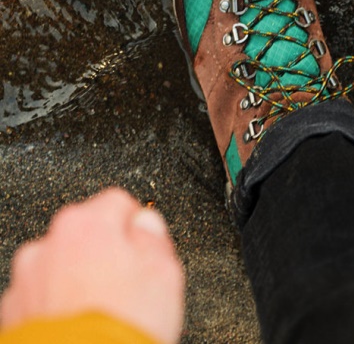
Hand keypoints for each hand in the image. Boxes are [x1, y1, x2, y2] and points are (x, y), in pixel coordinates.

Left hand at [0, 188, 184, 343]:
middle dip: (105, 254)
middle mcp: (49, 244)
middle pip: (86, 235)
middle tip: (127, 284)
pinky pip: (43, 297)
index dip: (136, 228)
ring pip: (61, 267)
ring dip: (78, 280)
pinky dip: (58, 305)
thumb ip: (154, 234)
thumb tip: (146, 225)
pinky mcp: (13, 314)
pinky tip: (80, 323)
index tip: (145, 248)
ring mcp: (26, 280)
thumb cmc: (122, 325)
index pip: (118, 203)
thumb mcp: (165, 271)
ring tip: (101, 310)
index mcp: (87, 223)